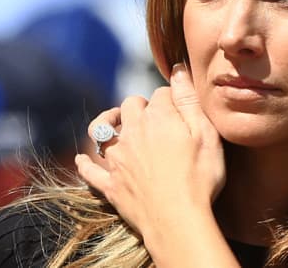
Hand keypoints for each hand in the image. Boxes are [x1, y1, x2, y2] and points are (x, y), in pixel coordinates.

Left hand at [75, 63, 225, 244]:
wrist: (177, 221)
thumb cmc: (199, 177)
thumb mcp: (206, 134)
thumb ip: (189, 99)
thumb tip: (177, 68)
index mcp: (158, 118)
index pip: (161, 93)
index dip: (172, 97)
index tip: (181, 106)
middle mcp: (132, 132)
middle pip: (130, 105)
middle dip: (140, 105)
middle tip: (152, 114)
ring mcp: (117, 159)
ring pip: (102, 131)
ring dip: (108, 122)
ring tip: (116, 121)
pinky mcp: (110, 185)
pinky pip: (90, 170)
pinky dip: (84, 163)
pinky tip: (81, 158)